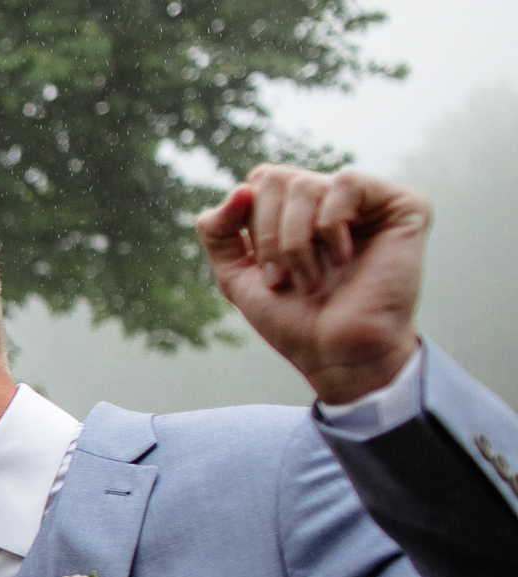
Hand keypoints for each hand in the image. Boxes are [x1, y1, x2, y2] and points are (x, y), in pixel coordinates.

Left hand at [197, 164, 428, 404]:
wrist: (335, 354)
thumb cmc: (294, 320)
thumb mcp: (236, 276)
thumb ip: (218, 231)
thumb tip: (238, 189)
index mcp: (299, 212)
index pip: (259, 181)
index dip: (248, 224)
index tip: (264, 273)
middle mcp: (331, 201)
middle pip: (276, 178)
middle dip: (267, 235)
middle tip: (282, 279)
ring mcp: (367, 202)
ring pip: (306, 184)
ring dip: (295, 242)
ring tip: (311, 280)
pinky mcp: (401, 205)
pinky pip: (347, 182)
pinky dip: (330, 226)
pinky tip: (343, 259)